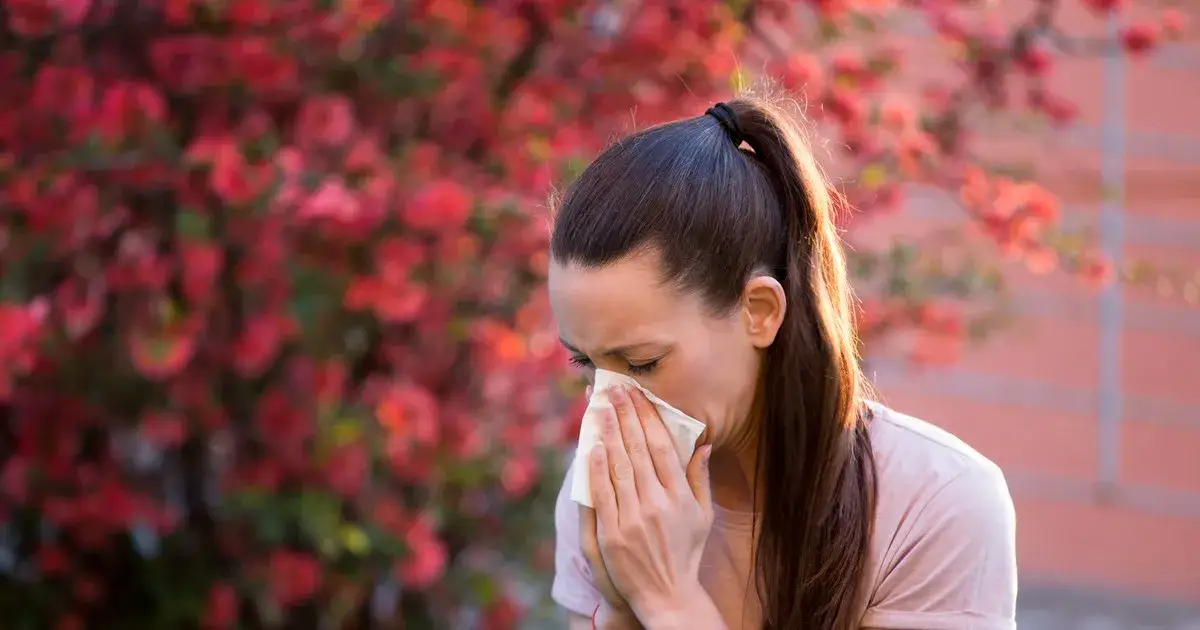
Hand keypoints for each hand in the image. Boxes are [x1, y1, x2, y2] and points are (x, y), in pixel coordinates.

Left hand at [588, 384, 714, 627]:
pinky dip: (596, 469)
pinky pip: (602, 494)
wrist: (668, 595)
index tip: (637, 395)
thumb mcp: (703, 516)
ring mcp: (633, 519)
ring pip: (617, 467)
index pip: (661, 447)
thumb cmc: (686, 552)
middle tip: (613, 391)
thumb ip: (700, 478)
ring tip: (600, 409)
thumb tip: (703, 444)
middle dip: (624, 417)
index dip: (647, 417)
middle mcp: (657, 504)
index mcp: (680, 496)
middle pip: (636, 450)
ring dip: (608, 434)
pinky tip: (591, 447)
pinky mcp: (612, 535)